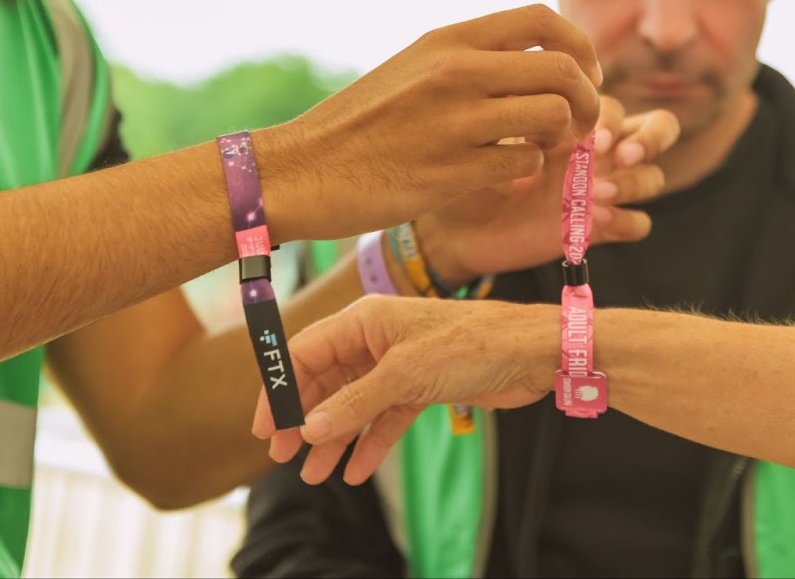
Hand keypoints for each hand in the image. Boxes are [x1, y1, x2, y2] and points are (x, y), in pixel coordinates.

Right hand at [250, 296, 556, 484]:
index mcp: (364, 320)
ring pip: (352, 404)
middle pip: (325, 380)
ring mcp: (398, 364)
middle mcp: (376, 339)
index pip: (305, 351)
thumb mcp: (405, 374)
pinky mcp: (420, 386)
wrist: (530, 353)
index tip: (265, 425)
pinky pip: (384, 417)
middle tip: (282, 455)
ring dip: (334, 437)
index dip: (281, 387)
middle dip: (303, 418)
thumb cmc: (471, 344)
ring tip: (315, 474)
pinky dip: (369, 442)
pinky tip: (355, 469)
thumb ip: (355, 402)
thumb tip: (309, 427)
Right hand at [258, 6, 601, 242]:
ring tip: (539, 149)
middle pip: (562, 70)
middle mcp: (456, 72)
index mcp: (447, 41)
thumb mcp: (412, 69)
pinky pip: (525, 165)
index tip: (584, 74)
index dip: (579, 46)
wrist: (301, 171)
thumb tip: (534, 61)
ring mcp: (455, 122)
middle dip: (587, 99)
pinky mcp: (453, 172)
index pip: (541, 19)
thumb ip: (468, 60)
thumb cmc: (359, 125)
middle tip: (578, 124)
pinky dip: (526, 172)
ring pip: (553, 117)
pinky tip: (502, 175)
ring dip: (560, 139)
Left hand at [414, 95, 680, 283]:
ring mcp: (601, 187)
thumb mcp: (487, 130)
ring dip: (633, 181)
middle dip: (649, 138)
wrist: (453, 224)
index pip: (615, 102)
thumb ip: (515, 107)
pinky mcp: (598, 228)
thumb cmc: (465, 166)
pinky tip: (596, 221)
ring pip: (654, 176)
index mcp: (573, 119)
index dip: (608, 113)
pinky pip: (639, 223)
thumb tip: (537, 93)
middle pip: (658, 128)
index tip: (584, 130)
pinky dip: (625, 220)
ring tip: (595, 195)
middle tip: (615, 154)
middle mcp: (596, 150)